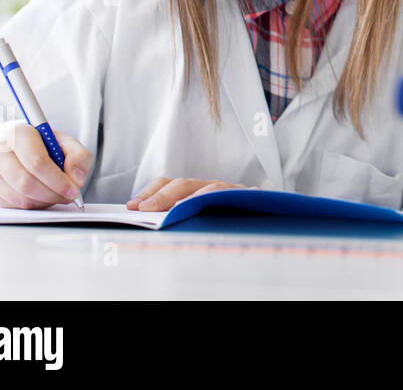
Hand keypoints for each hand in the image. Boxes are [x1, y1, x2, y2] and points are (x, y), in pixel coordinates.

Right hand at [0, 123, 92, 209]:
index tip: (73, 189)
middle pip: (26, 182)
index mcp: (19, 133)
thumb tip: (76, 178)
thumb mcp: (66, 143)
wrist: (17, 149)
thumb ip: (78, 157)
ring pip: (19, 197)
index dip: (57, 180)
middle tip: (68, 195)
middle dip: (52, 194)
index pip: (36, 161)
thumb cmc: (43, 145)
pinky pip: (13, 205)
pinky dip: (33, 205)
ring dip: (44, 201)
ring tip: (56, 194)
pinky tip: (42, 196)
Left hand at [126, 178, 246, 210]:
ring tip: (173, 210)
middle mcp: (215, 187)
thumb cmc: (230, 218)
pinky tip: (209, 207)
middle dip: (162, 195)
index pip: (172, 184)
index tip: (132, 206)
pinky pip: (236, 197)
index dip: (152, 192)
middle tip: (144, 209)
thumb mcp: (202, 214)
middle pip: (186, 184)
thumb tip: (146, 216)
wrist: (270, 215)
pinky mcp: (252, 198)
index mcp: (200, 190)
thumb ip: (182, 213)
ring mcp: (233, 191)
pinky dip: (223, 199)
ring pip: (211, 188)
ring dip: (190, 199)